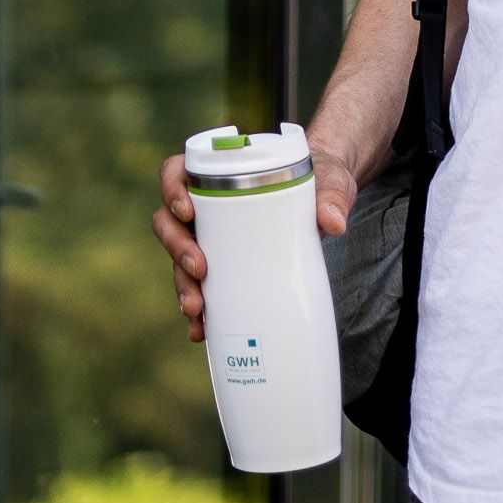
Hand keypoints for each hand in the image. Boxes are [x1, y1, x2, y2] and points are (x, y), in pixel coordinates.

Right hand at [154, 146, 361, 342]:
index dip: (171, 191)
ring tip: (197, 309)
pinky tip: (201, 330)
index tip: (188, 211)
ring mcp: (211, 237)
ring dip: (182, 284)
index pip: (176, 172)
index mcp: (217, 172)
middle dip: (177, 248)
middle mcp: (206, 205)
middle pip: (169, 223)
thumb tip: (333, 223)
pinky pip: (200, 287)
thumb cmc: (321, 177)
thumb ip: (332, 194)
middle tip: (200, 269)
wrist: (330, 198)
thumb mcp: (329, 178)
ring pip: (178, 259)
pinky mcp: (224, 265)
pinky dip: (199, 310)